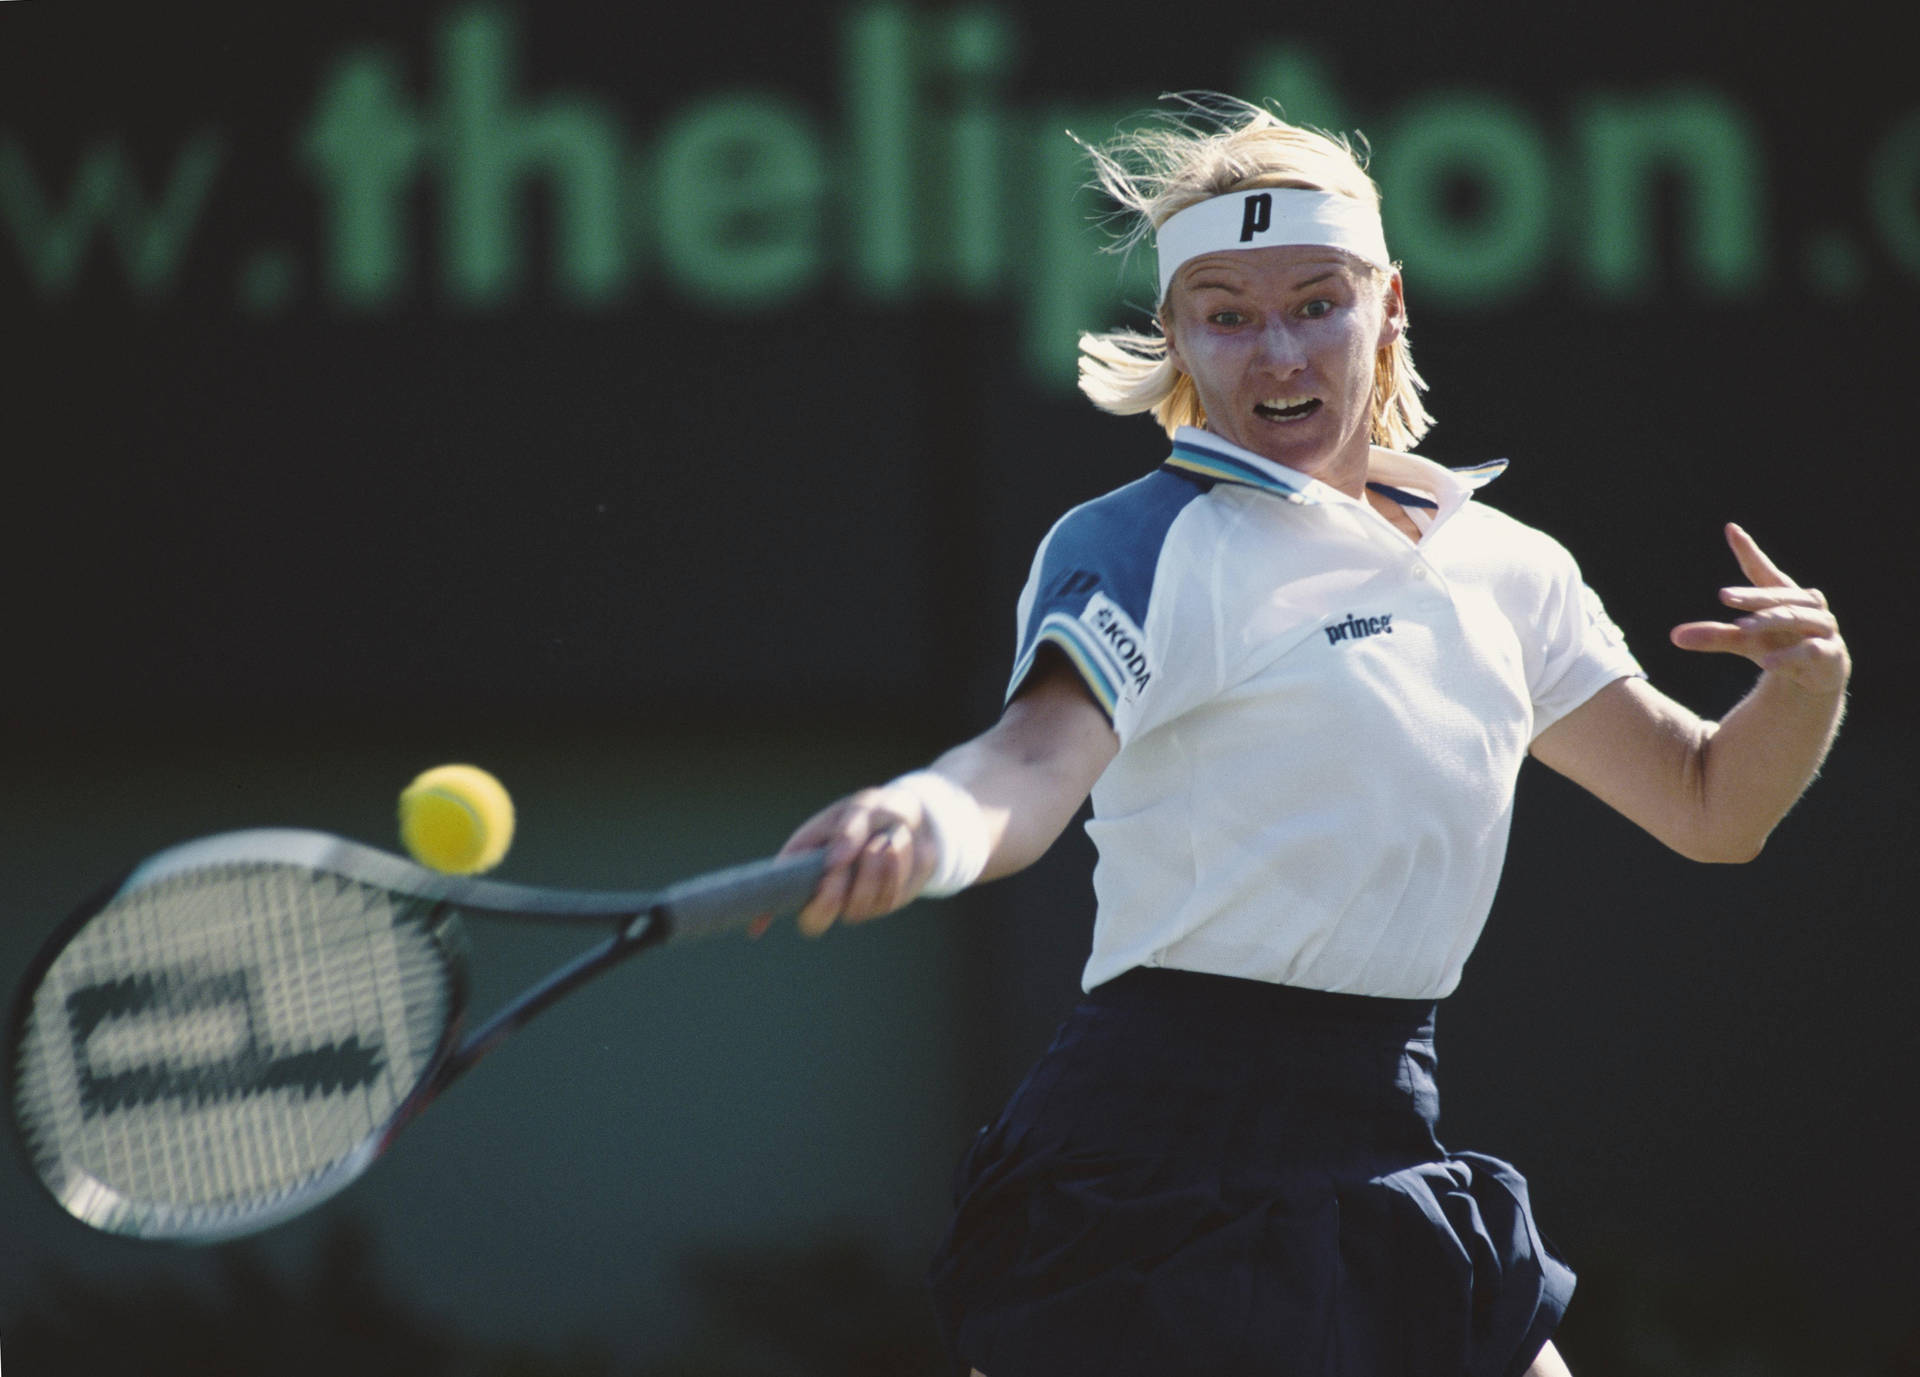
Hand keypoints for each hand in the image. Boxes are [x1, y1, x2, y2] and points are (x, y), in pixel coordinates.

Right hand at [761, 784, 938, 937]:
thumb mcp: (860, 809)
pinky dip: (895, 870)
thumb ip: (847, 831)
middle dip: (829, 897)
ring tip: (882, 839)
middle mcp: (823, 889)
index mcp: (801, 864)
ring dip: (872, 870)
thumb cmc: (873, 812)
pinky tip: (896, 847)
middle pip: (813, 921)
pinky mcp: (882, 904)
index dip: (771, 911)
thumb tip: (833, 863)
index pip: (778, 898)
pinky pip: (886, 899)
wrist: (913, 818)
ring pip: (855, 908)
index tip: (793, 897)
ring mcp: (852, 901)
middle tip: (843, 867)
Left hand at [1669, 523, 1848, 695]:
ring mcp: (1822, 629)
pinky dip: (1788, 656)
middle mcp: (1808, 606)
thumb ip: (1715, 636)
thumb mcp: (1745, 641)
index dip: (1749, 551)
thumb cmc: (1780, 645)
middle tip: (1724, 595)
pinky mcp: (1829, 654)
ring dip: (1768, 621)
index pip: (1764, 571)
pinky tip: (1767, 663)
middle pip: (1778, 596)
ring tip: (1740, 627)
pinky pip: (1810, 652)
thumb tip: (1674, 636)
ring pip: (1795, 619)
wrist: (1817, 676)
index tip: (1731, 529)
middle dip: (1753, 596)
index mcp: (1785, 596)